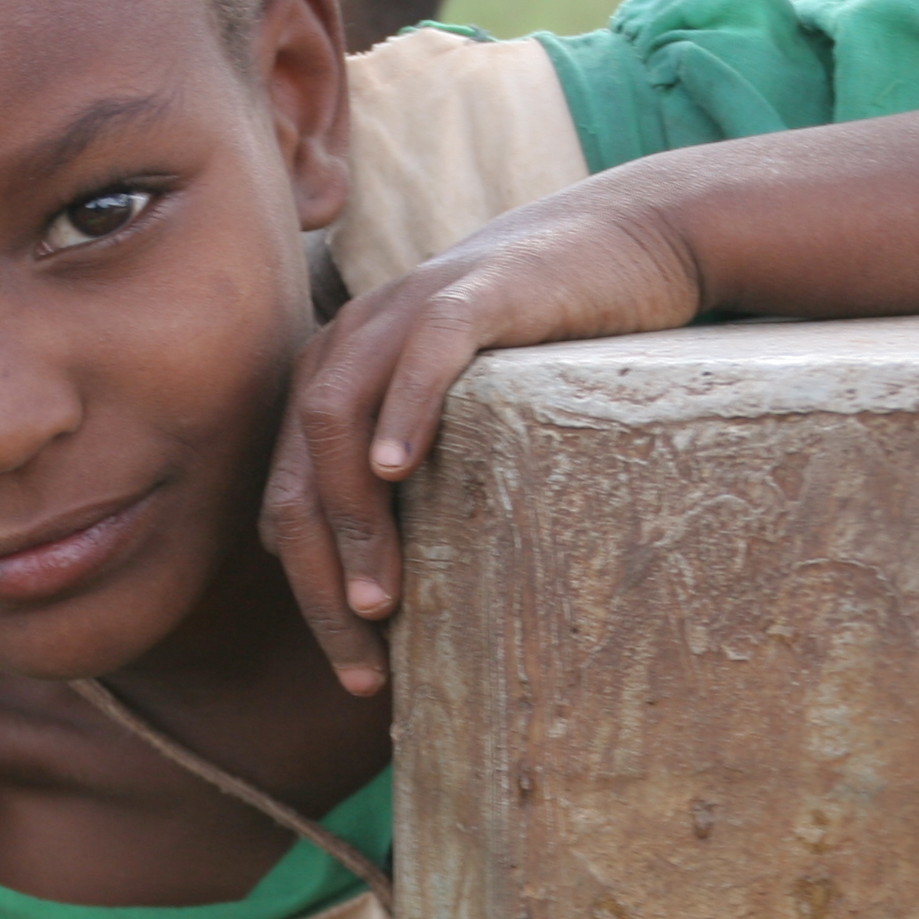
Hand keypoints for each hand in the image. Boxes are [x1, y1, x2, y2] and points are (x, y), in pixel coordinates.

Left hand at [262, 190, 699, 694]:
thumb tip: (391, 595)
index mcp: (332, 381)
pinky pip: (422, 351)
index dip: (311, 595)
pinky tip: (399, 470)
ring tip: (380, 600)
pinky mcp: (471, 290)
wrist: (628, 245)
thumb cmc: (548, 349)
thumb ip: (415, 479)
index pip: (289, 504)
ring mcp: (403, 311)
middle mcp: (349, 344)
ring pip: (335, 422)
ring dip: (352, 519)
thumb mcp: (465, 422)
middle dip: (321, 583)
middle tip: (360, 668)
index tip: (358, 674)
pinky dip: (403, 409)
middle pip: (299, 478)